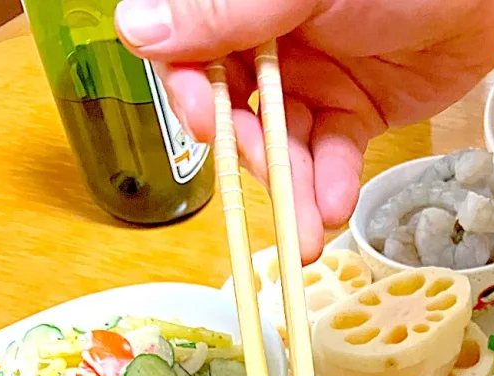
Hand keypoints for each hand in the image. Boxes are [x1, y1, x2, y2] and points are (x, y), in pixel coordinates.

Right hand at [115, 0, 493, 259]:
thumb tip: (137, 29)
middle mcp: (270, 41)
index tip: (209, 122)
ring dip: (294, 190)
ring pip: (285, 144)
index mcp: (244, 3)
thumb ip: (227, 12)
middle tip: (272, 190)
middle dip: (252, 160)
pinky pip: (332, 153)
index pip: (191, 54)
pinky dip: (331, 182)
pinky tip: (333, 206)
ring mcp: (313, 78)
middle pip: (238, 112)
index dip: (194, 93)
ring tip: (307, 235)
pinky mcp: (355, 110)